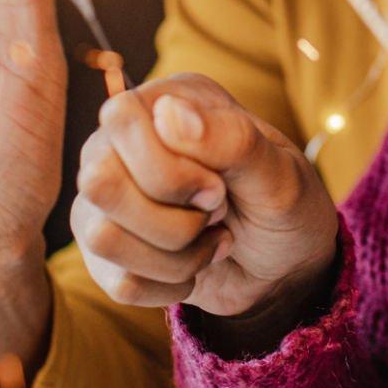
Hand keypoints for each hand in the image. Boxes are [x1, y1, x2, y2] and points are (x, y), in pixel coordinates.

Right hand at [72, 71, 338, 327]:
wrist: (287, 265)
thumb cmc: (285, 204)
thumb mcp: (280, 174)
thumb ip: (232, 140)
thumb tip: (169, 112)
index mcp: (166, 102)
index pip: (121, 120)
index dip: (168, 168)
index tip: (219, 187)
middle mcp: (123, 145)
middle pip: (100, 183)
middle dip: (174, 219)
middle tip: (217, 213)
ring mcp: (107, 200)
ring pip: (101, 238)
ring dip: (178, 257)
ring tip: (212, 239)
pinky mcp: (106, 254)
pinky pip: (118, 282)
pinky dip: (173, 285)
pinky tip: (197, 266)